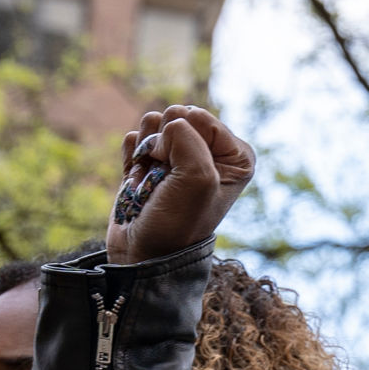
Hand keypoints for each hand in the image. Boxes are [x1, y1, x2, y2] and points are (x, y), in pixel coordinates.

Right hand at [105, 104, 254, 263]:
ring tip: (152, 181)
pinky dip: (132, 158)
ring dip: (146, 152)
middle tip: (165, 179)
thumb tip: (159, 124)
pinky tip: (138, 181)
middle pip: (176, 116)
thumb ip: (186, 137)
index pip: (199, 118)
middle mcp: (211, 153)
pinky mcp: (150, 161)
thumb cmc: (178, 221)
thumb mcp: (197, 178)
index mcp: (236, 156)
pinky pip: (135, 137)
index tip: (182, 175)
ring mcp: (179, 156)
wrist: (143, 253)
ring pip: (153, 123)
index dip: (182, 141)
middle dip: (162, 146)